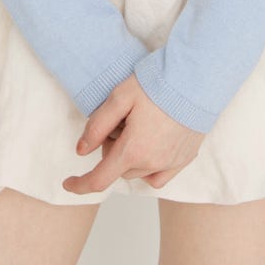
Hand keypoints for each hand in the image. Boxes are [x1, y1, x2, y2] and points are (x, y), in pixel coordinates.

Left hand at [62, 73, 204, 194]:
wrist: (197, 78)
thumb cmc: (157, 84)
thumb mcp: (120, 97)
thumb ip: (97, 126)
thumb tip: (81, 151)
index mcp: (133, 150)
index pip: (99, 179)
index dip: (80, 185)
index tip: (68, 183)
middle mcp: (153, 163)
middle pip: (119, 170)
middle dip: (111, 151)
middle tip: (119, 122)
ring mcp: (171, 164)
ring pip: (138, 172)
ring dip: (130, 157)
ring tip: (138, 125)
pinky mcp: (185, 159)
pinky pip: (159, 176)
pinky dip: (149, 167)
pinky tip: (151, 146)